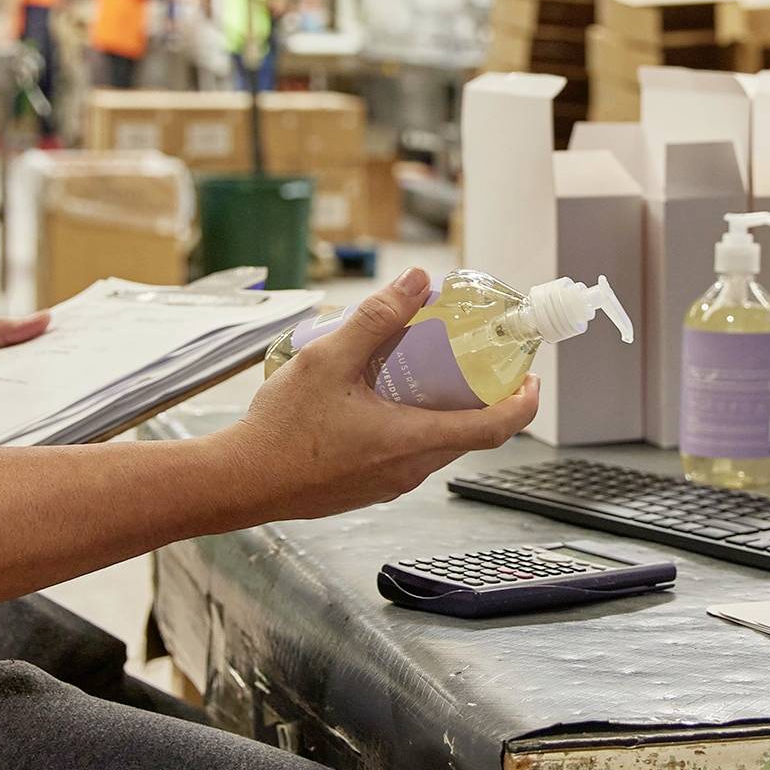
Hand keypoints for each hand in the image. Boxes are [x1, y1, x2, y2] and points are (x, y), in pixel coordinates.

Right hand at [226, 267, 538, 521]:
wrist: (237, 482)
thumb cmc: (280, 430)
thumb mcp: (329, 358)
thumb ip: (376, 318)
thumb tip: (416, 282)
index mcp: (411, 441)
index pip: (495, 428)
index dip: (523, 402)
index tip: (532, 378)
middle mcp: (408, 470)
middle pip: (471, 435)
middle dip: (485, 397)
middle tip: (477, 361)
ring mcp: (389, 484)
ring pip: (439, 445)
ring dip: (447, 411)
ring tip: (429, 371)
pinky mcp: (368, 488)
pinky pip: (410, 455)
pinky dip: (417, 425)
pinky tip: (386, 398)